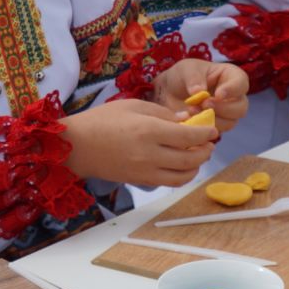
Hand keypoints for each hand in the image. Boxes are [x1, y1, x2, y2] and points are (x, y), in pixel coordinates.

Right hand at [63, 100, 219, 187]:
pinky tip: (182, 166)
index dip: (205, 133)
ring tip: (198, 155)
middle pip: (190, 159)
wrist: (76, 146)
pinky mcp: (140, 181)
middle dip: (205, 151)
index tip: (212, 129)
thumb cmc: (102, 120)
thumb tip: (187, 120)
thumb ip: (163, 113)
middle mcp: (150, 154)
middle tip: (209, 143)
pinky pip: (169, 183)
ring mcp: (145, 171)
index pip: (189, 136)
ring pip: (183, 176)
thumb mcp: (133, 106)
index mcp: (149, 131)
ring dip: (196, 167)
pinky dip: (182, 176)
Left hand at [153, 58, 249, 130]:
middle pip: (240, 108)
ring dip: (212, 119)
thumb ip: (193, 78)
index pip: (241, 83)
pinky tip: (189, 120)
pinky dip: (203, 129)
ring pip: (229, 123)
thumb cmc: (183, 76)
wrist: (169, 92)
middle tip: (204, 104)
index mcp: (230, 77)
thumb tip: (199, 91)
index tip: (218, 95)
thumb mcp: (186, 69)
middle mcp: (233, 97)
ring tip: (191, 111)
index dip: (232, 90)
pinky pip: (215, 132)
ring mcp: (225, 115)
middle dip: (223, 108)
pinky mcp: (215, 127)